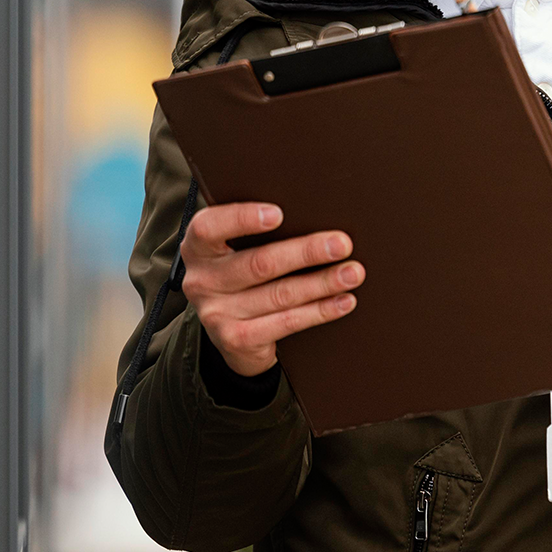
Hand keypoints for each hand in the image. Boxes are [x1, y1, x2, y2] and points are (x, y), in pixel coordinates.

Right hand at [179, 202, 363, 376]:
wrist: (233, 333)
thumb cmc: (245, 274)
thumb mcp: (239, 250)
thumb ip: (261, 233)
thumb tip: (315, 212)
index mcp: (199, 248)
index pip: (209, 227)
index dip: (242, 219)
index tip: (279, 213)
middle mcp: (201, 280)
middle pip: (259, 263)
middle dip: (306, 252)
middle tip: (342, 244)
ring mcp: (216, 313)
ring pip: (280, 294)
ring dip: (322, 282)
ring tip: (352, 273)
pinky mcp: (235, 339)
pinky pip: (286, 323)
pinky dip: (320, 311)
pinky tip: (343, 301)